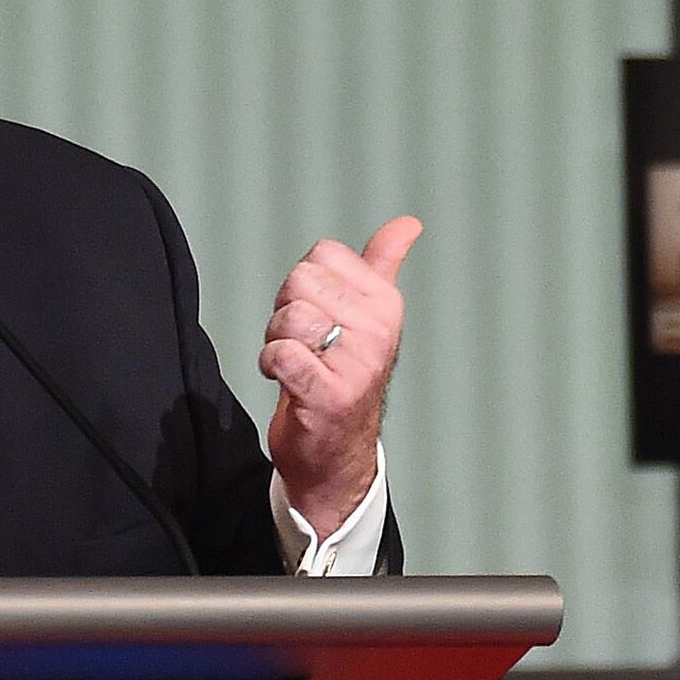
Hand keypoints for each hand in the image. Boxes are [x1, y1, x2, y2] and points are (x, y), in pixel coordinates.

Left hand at [262, 216, 419, 534]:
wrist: (336, 455)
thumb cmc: (345, 379)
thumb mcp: (370, 316)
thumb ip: (384, 264)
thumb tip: (408, 224)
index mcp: (386, 303)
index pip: (322, 255)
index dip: (307, 284)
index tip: (322, 317)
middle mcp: (379, 331)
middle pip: (299, 282)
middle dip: (287, 313)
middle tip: (306, 346)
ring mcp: (357, 364)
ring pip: (288, 317)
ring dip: (277, 342)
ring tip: (298, 365)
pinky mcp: (329, 394)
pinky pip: (281, 354)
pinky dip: (272, 366)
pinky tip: (289, 382)